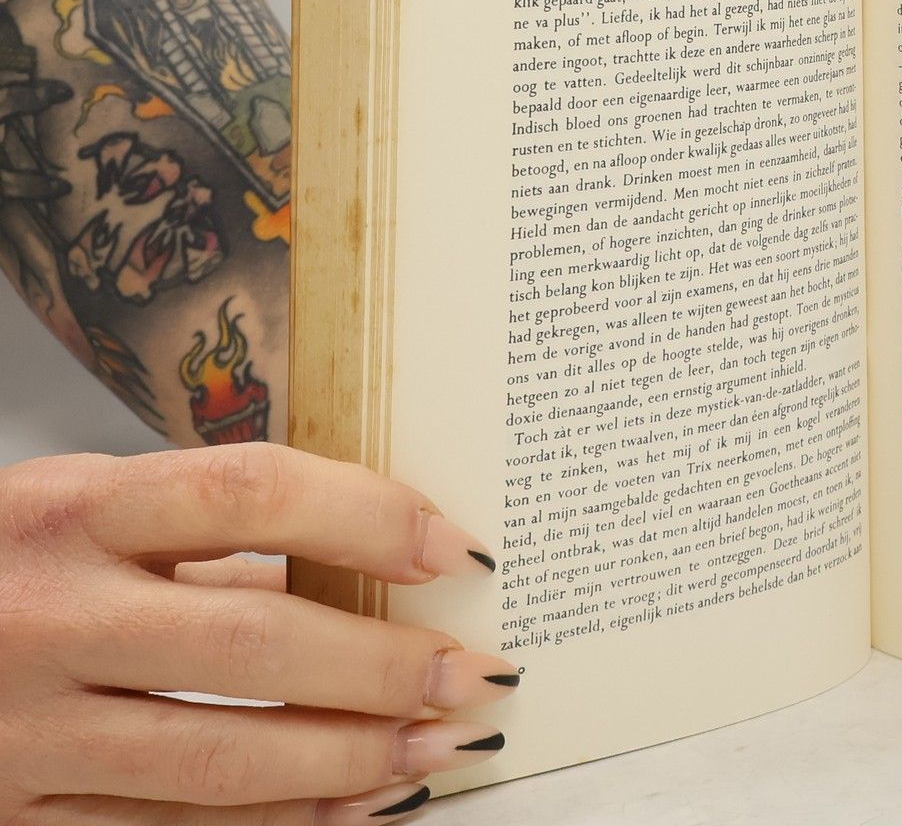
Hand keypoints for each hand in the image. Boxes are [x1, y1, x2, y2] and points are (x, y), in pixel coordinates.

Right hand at [0, 443, 517, 823]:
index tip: (453, 549)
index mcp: (76, 509)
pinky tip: (353, 806)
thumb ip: (210, 528)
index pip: (250, 493)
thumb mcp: (87, 504)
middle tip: (471, 673)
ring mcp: (27, 729)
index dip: (367, 517)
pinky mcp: (17, 817)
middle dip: (382, 667)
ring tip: (436, 749)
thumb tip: (370, 554)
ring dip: (349, 761)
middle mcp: (51, 615)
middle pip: (251, 643)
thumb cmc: (10, 560)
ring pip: (218, 760)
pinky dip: (276, 824)